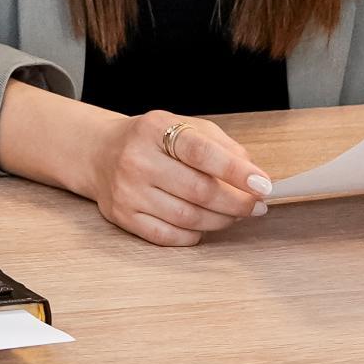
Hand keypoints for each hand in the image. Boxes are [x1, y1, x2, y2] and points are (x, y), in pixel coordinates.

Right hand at [83, 111, 269, 246]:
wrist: (99, 152)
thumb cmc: (152, 141)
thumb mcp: (184, 127)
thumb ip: (222, 146)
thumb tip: (255, 177)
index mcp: (154, 129)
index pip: (201, 152)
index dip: (236, 171)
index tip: (263, 186)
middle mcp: (135, 159)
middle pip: (199, 191)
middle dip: (237, 203)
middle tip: (257, 205)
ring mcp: (126, 190)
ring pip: (188, 218)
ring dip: (221, 220)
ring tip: (234, 214)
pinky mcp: (122, 215)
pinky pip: (169, 236)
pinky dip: (195, 234)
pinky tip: (202, 224)